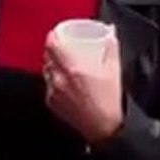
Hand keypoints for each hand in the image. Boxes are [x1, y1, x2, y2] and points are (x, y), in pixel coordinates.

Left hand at [43, 27, 123, 143]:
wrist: (103, 127)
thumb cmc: (108, 100)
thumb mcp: (114, 68)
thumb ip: (111, 47)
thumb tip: (109, 32)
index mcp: (73, 67)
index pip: (52, 45)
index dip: (53, 35)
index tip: (57, 33)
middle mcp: (59, 79)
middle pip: (47, 56)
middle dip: (53, 49)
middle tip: (62, 46)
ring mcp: (53, 92)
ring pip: (46, 70)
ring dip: (52, 63)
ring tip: (62, 62)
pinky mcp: (51, 103)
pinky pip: (48, 85)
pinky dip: (53, 79)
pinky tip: (63, 80)